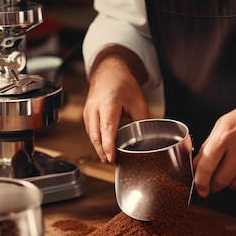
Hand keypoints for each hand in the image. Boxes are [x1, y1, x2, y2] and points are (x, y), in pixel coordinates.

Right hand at [83, 46, 149, 163]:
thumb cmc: (121, 82)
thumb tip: (149, 136)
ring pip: (92, 136)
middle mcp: (95, 108)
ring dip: (99, 149)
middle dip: (103, 152)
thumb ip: (142, 118)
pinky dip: (97, 142)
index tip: (111, 157)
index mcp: (108, 102)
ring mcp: (88, 112)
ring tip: (110, 159)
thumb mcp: (138, 99)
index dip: (108, 145)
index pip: (107, 127)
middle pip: (96, 136)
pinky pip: (90, 132)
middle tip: (113, 164)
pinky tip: (105, 148)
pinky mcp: (86, 115)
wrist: (108, 71)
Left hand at [193, 94, 235, 196]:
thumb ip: (208, 146)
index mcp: (225, 136)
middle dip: (212, 186)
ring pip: (233, 184)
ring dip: (226, 183)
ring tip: (227, 172)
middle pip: (220, 180)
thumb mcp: (223, 124)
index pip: (206, 166)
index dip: (200, 181)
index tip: (199, 187)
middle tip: (209, 185)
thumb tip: (196, 165)